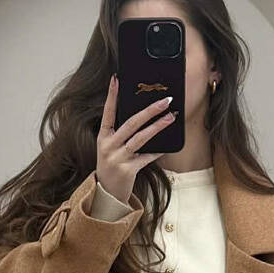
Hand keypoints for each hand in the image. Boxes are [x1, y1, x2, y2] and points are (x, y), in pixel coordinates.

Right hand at [95, 76, 174, 202]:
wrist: (107, 193)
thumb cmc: (112, 166)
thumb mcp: (110, 148)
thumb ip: (121, 134)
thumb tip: (142, 116)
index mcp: (103, 137)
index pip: (107, 112)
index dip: (112, 96)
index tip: (117, 79)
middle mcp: (108, 146)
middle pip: (130, 123)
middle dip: (149, 110)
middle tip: (165, 100)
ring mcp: (117, 158)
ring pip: (140, 138)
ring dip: (158, 126)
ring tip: (171, 117)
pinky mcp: (127, 170)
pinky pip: (147, 156)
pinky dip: (158, 150)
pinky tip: (167, 144)